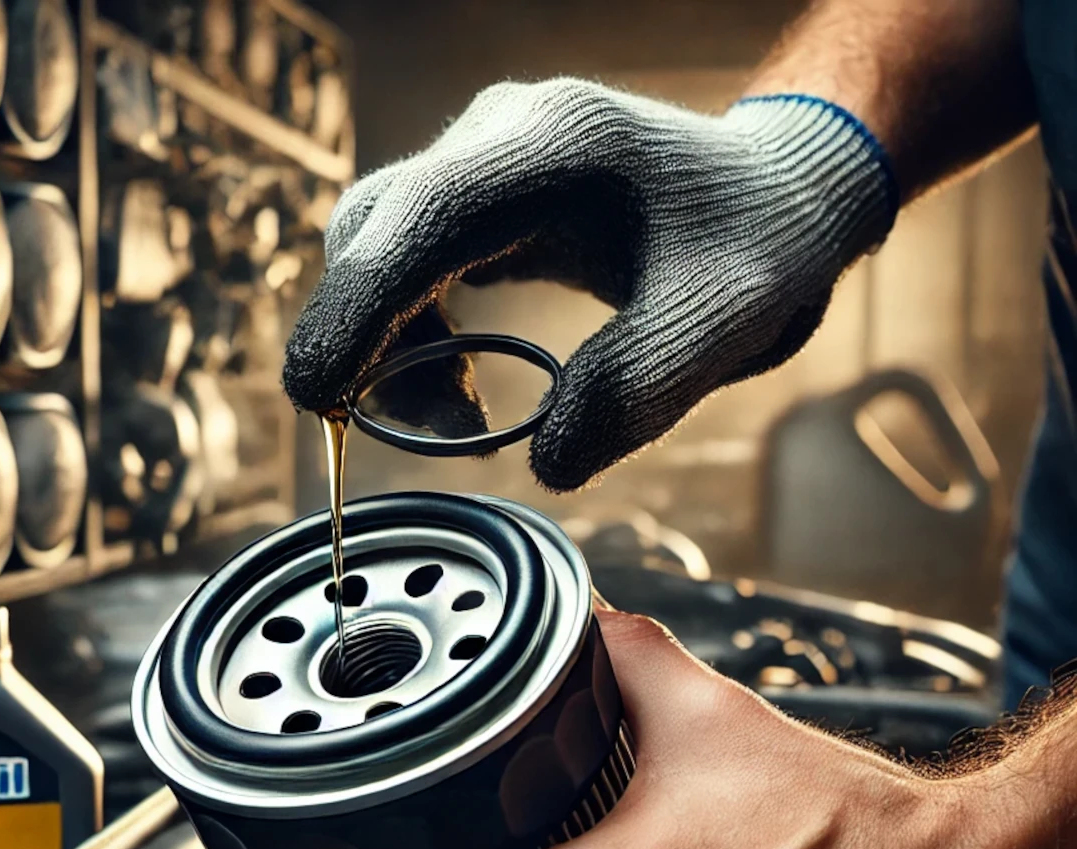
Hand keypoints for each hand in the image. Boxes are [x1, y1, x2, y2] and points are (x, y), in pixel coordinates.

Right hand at [283, 80, 895, 490]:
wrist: (776, 194)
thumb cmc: (761, 246)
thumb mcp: (724, 324)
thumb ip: (634, 390)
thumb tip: (543, 463)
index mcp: (555, 145)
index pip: (417, 218)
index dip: (355, 308)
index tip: (319, 397)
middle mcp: (498, 137)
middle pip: (372, 232)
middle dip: (366, 343)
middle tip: (435, 432)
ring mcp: (480, 164)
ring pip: (375, 254)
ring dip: (390, 352)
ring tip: (463, 420)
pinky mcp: (478, 202)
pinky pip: (405, 270)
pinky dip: (411, 341)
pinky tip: (462, 387)